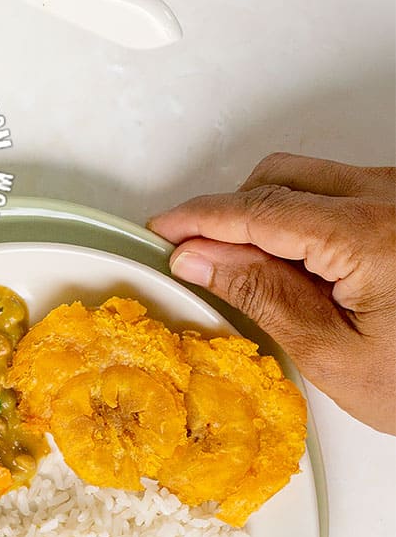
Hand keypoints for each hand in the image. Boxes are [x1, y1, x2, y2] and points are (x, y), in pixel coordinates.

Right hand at [149, 153, 395, 433]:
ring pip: (309, 180)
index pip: (257, 209)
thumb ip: (262, 297)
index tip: (162, 229)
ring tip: (264, 278)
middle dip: (232, 214)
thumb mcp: (336, 356)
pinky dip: (307, 218)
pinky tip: (307, 269)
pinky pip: (341, 191)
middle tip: (202, 260)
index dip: (200, 218)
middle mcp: (389, 198)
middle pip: (279, 179)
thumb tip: (200, 255)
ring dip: (271, 215)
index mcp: (368, 235)